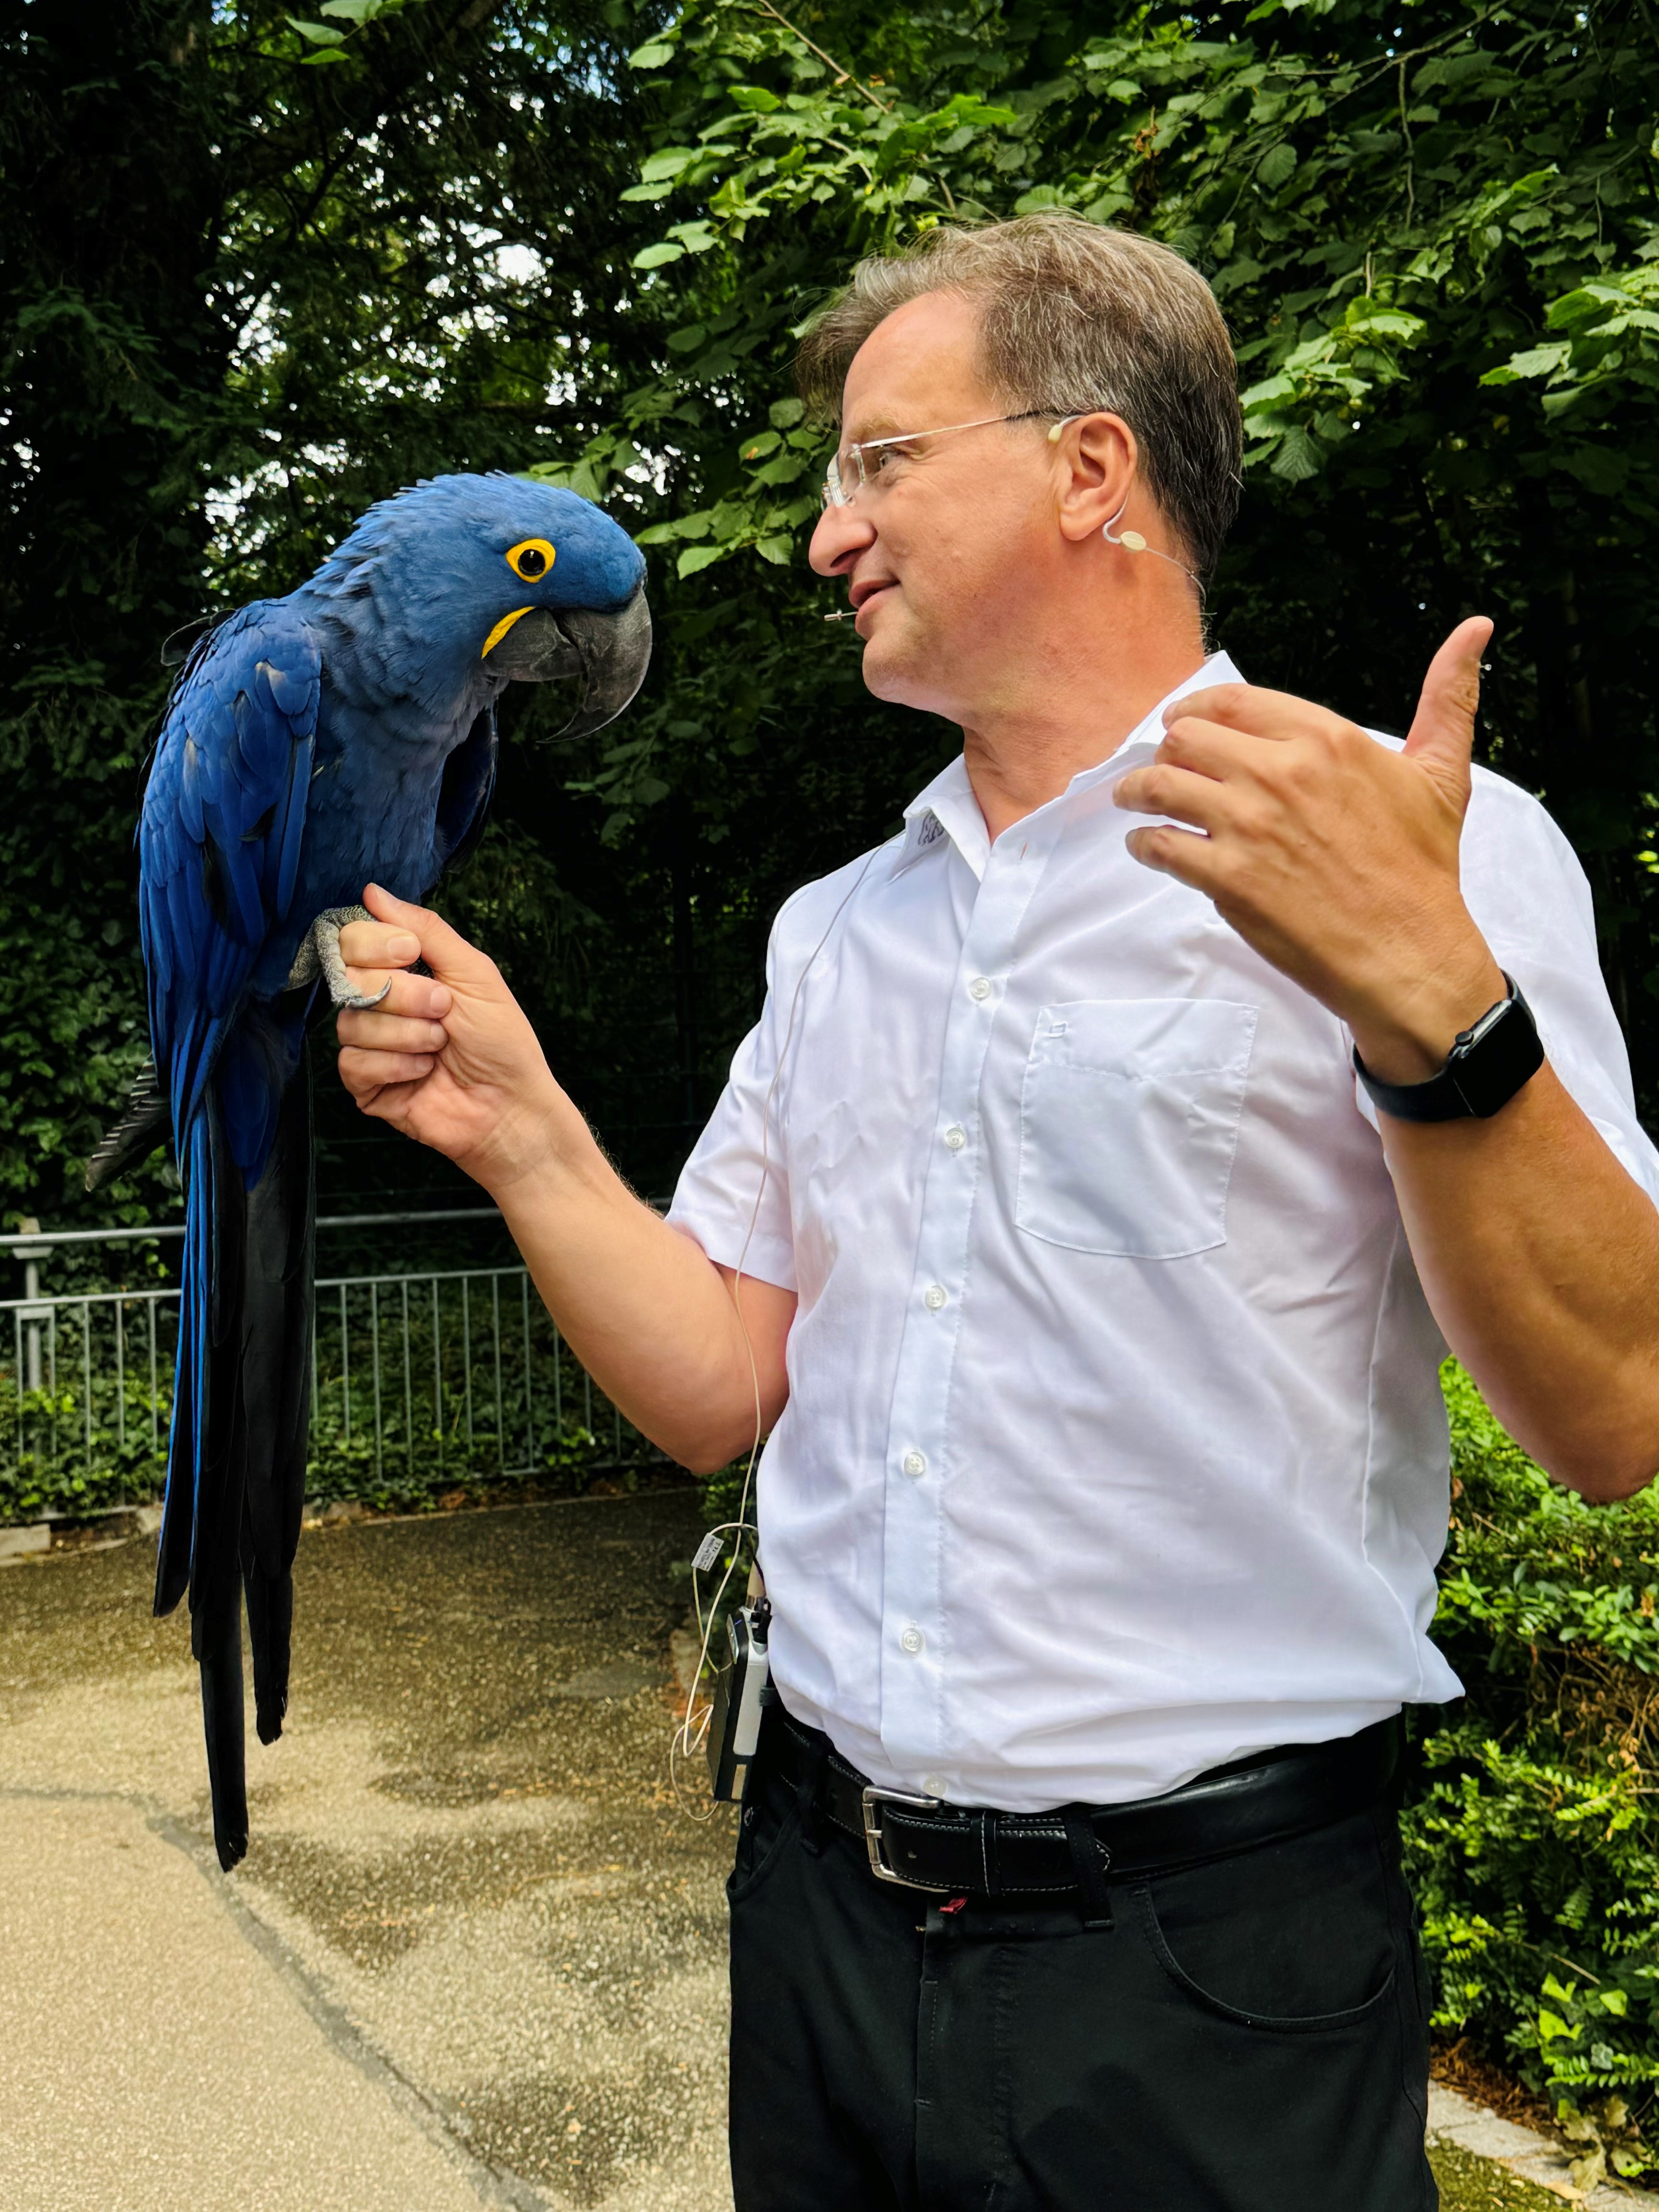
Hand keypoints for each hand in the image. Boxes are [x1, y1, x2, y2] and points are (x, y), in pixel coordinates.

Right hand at [334, 884, 572, 1193]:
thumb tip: (373, 893)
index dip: (375, 944)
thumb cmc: (502, 1040)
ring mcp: (370, 1045)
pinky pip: (352, 1063)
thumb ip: (426, 929)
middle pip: (349, 978)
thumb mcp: (474, 973)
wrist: (512, 1106)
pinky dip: (395, 1066)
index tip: (411, 954)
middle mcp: (380, 1005)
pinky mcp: (366, 1086)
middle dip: (405, 994)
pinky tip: (423, 1074)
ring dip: (408, 1034)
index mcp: (401, 973)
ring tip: (440, 1047)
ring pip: (352, 1021)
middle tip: (444, 1010)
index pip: (352, 940)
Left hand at [1113, 618, 1505, 1081]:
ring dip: (1137, 791)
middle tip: (1162, 768)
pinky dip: (1142, 844)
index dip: (1196, 711)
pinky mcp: (1227, 877)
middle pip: (1185, 738)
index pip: (1230, 702)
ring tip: (1134, 800)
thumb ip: (1448, 696)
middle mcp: (1281, 773)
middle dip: (1166, 750)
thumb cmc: (1422, 868)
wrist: (1409, 951)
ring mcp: (1249, 826)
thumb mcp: (1442, 772)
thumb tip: (1477, 627)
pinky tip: (1146, 846)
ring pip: (1159, 785)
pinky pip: (1158, 845)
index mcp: (1325, 738)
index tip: (1183, 725)